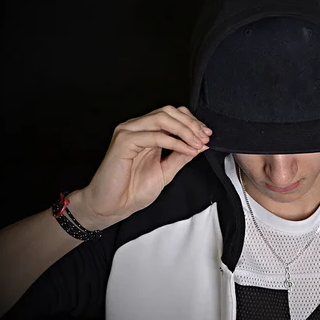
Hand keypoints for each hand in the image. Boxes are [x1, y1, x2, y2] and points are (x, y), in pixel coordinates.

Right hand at [81, 105, 211, 228]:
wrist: (113, 207)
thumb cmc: (133, 190)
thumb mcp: (167, 170)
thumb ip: (182, 155)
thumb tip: (201, 144)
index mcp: (146, 132)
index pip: (172, 114)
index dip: (192, 121)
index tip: (207, 134)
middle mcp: (136, 128)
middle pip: (168, 112)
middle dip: (191, 124)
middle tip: (205, 138)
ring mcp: (128, 132)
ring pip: (162, 119)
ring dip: (185, 130)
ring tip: (197, 143)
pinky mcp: (123, 142)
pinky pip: (154, 136)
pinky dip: (174, 142)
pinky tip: (186, 150)